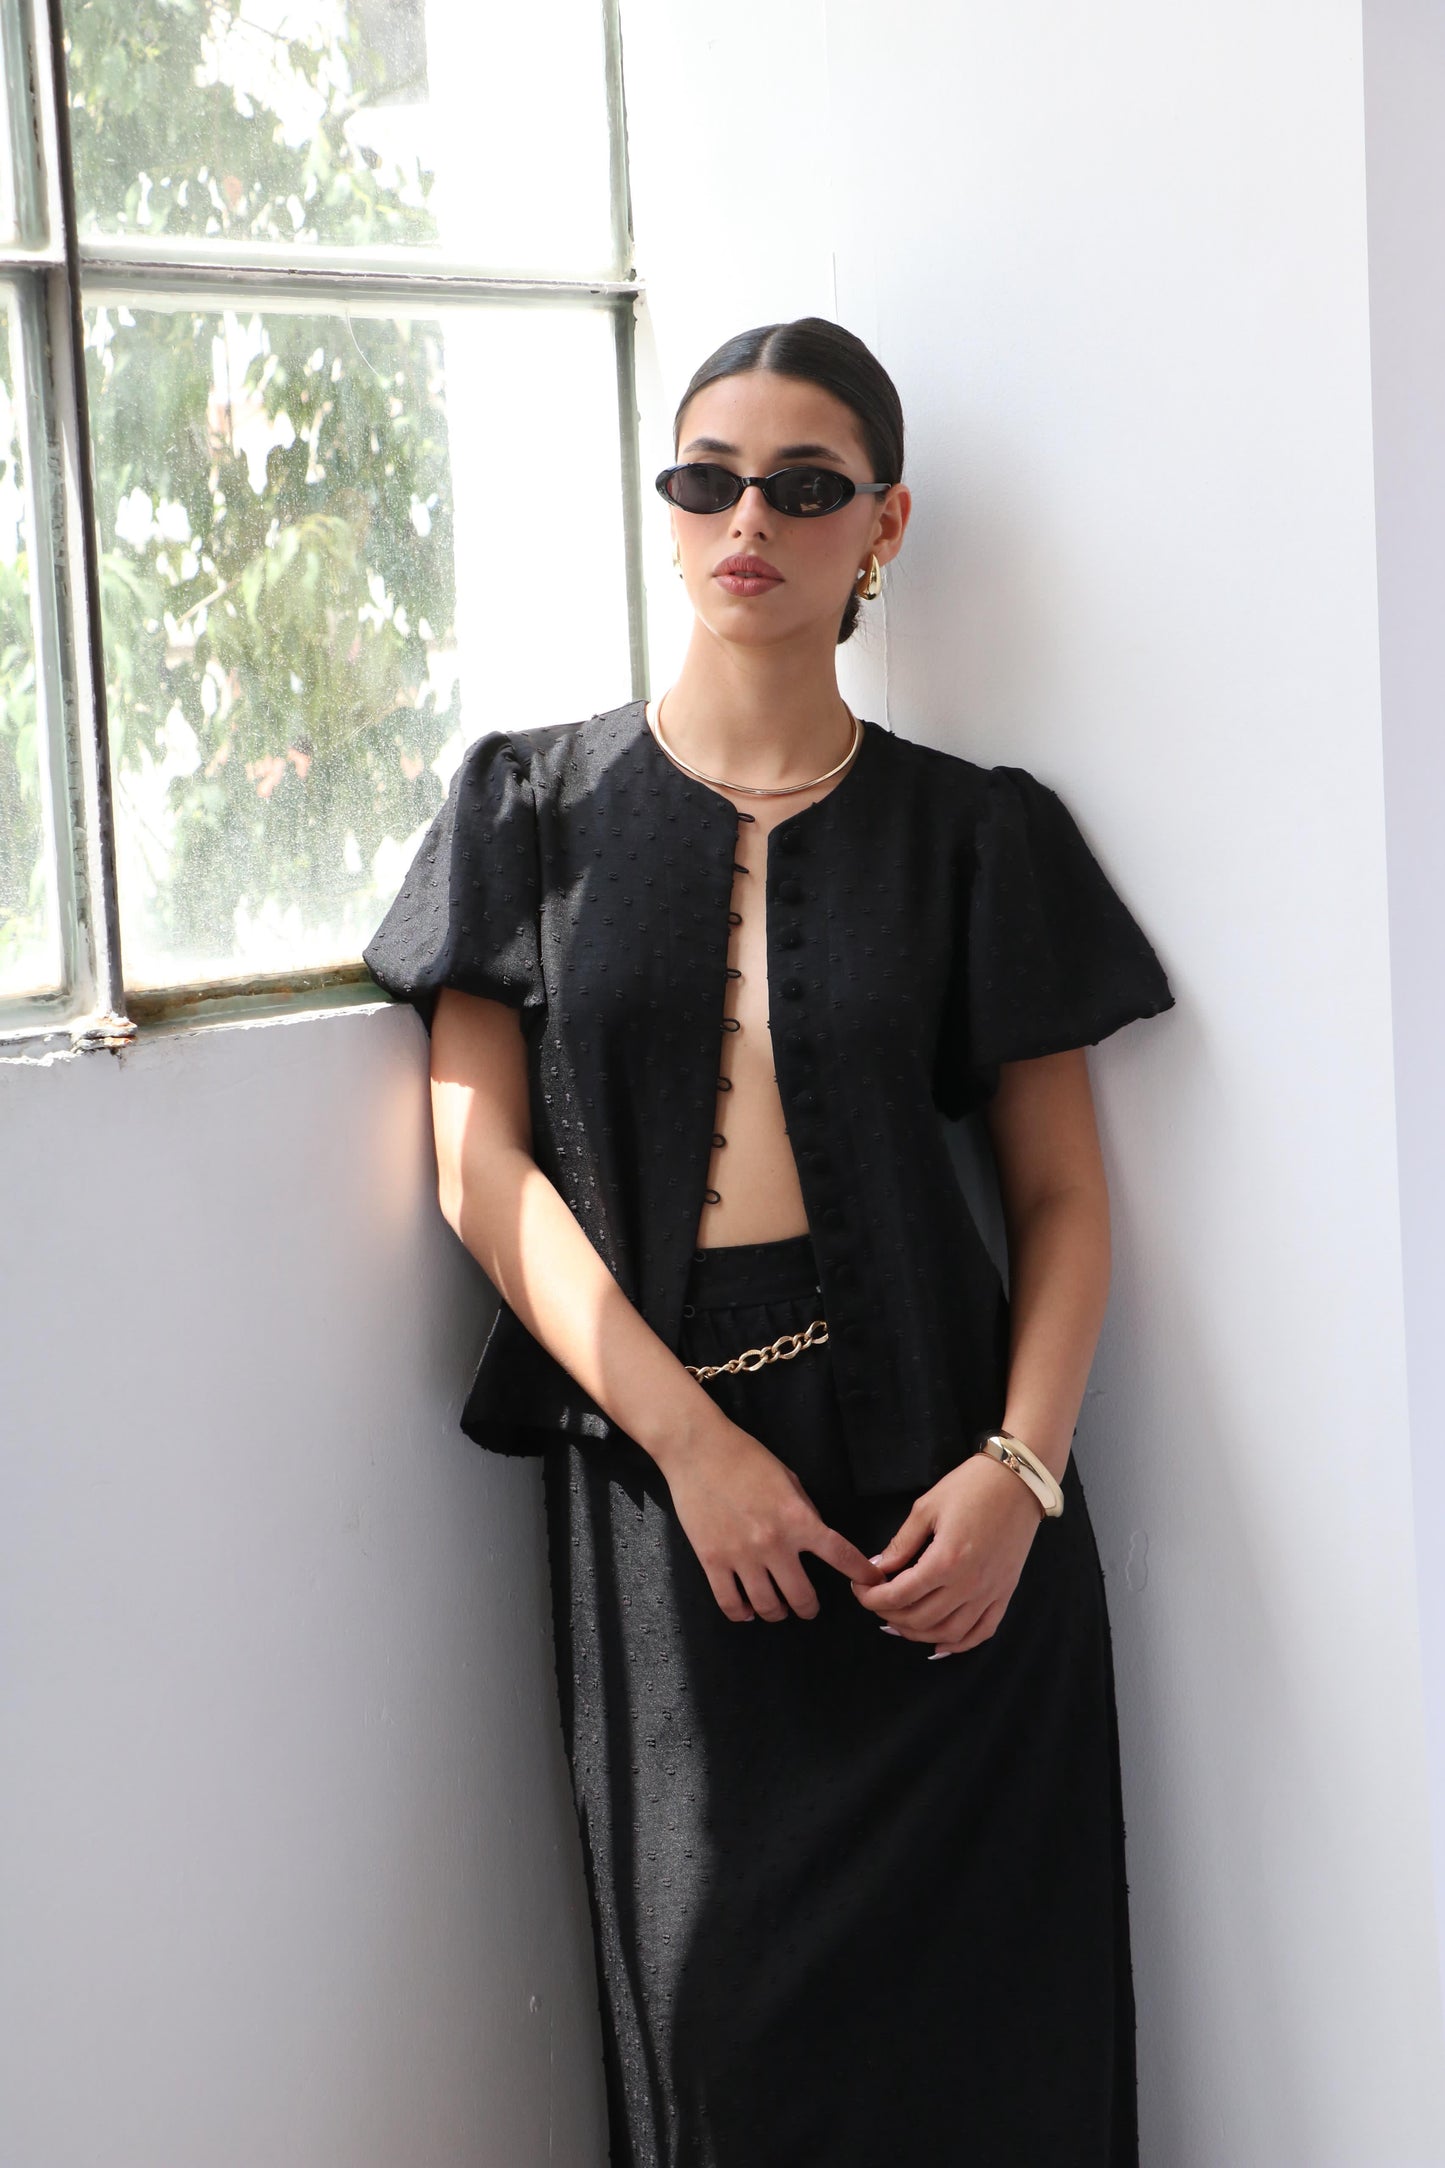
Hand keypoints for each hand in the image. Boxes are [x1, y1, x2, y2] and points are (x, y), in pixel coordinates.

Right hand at [661, 1417, 887, 1622]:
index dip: (861, 1573)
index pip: (840, 1555)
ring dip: (776, 1613)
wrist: (698, 1449)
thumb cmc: (745, 1457)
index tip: (872, 1582)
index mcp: (797, 1518)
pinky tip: (746, 1610)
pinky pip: (730, 1602)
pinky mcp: (712, 1560)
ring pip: (767, 1606)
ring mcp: (741, 1555)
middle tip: (808, 1608)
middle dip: (809, 1609)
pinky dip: (741, 1613)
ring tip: (777, 1609)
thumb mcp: (788, 1479)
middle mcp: (773, 1543)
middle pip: (802, 1596)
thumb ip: (804, 1511)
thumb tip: (814, 1540)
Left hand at [849, 1452, 1044, 1656]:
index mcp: (945, 1561)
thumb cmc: (971, 1486)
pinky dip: (959, 1644)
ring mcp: (990, 1593)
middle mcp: (968, 1584)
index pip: (899, 1595)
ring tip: (899, 1623)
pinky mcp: (1005, 1593)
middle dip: (889, 1616)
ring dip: (918, 1634)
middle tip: (876, 1603)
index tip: (860, 1590)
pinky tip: (940, 1643)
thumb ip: (901, 1543)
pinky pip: (982, 1631)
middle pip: (920, 1619)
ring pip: (948, 1633)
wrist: (1018, 1480)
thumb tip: (877, 1568)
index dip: (871, 1598)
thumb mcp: (927, 1508)